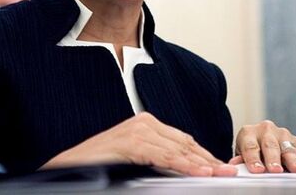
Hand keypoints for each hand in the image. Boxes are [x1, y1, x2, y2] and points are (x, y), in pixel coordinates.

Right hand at [41, 112, 236, 176]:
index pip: (183, 140)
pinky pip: (164, 156)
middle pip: (185, 143)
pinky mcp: (131, 142)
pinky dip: (184, 165)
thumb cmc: (98, 164)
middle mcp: (143, 123)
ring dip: (202, 163)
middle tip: (228, 170)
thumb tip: (182, 168)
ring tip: (220, 172)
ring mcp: (137, 130)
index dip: (204, 154)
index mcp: (145, 124)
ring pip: (178, 150)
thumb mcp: (133, 158)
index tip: (220, 165)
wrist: (67, 165)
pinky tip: (198, 172)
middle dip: (208, 158)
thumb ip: (155, 157)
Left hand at [229, 120, 295, 173]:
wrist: (260, 141)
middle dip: (273, 159)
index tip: (257, 170)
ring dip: (293, 160)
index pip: (250, 147)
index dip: (253, 159)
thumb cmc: (249, 152)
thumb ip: (241, 159)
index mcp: (248, 133)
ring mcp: (282, 133)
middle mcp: (266, 130)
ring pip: (288, 147)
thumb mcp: (241, 154)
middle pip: (270, 145)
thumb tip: (235, 164)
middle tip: (276, 170)